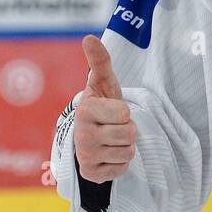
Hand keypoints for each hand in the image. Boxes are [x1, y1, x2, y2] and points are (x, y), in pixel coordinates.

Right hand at [73, 35, 136, 183]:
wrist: (91, 136)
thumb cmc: (102, 106)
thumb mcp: (103, 83)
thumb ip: (100, 61)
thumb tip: (89, 37)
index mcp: (85, 111)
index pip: (124, 114)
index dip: (124, 112)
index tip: (112, 112)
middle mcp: (82, 135)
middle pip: (129, 135)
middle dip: (128, 130)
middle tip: (114, 127)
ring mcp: (85, 156)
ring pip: (128, 152)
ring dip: (125, 147)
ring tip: (112, 140)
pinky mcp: (91, 174)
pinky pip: (122, 169)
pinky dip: (119, 163)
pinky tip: (108, 155)